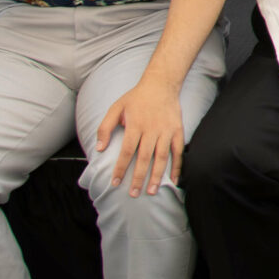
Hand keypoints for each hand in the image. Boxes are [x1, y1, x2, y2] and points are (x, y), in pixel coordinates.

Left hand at [95, 74, 185, 195]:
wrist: (161, 84)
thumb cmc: (136, 98)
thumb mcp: (115, 108)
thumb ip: (105, 127)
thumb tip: (100, 149)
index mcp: (135, 125)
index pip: (127, 151)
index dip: (121, 168)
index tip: (116, 183)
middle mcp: (152, 129)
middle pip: (145, 158)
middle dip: (138, 178)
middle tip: (133, 194)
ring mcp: (166, 131)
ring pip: (162, 157)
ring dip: (157, 175)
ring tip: (152, 191)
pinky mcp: (177, 130)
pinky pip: (178, 151)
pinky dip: (177, 166)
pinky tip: (174, 179)